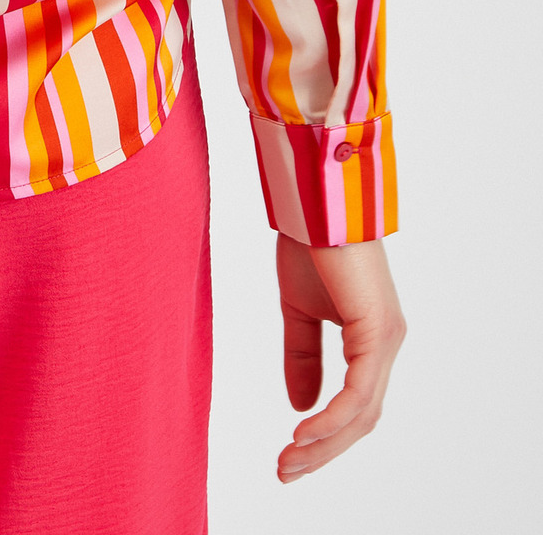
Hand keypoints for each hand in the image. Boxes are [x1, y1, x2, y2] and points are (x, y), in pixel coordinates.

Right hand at [276, 232, 404, 481]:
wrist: (314, 201)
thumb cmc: (310, 243)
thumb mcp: (298, 309)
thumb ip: (301, 355)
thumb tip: (299, 405)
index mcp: (371, 339)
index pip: (355, 404)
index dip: (324, 435)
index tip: (289, 454)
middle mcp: (387, 344)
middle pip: (361, 419)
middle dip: (323, 451)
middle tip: (285, 470)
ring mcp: (386, 339)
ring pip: (362, 414)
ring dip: (324, 443)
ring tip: (289, 460)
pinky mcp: (378, 332)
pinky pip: (359, 392)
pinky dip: (331, 418)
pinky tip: (304, 432)